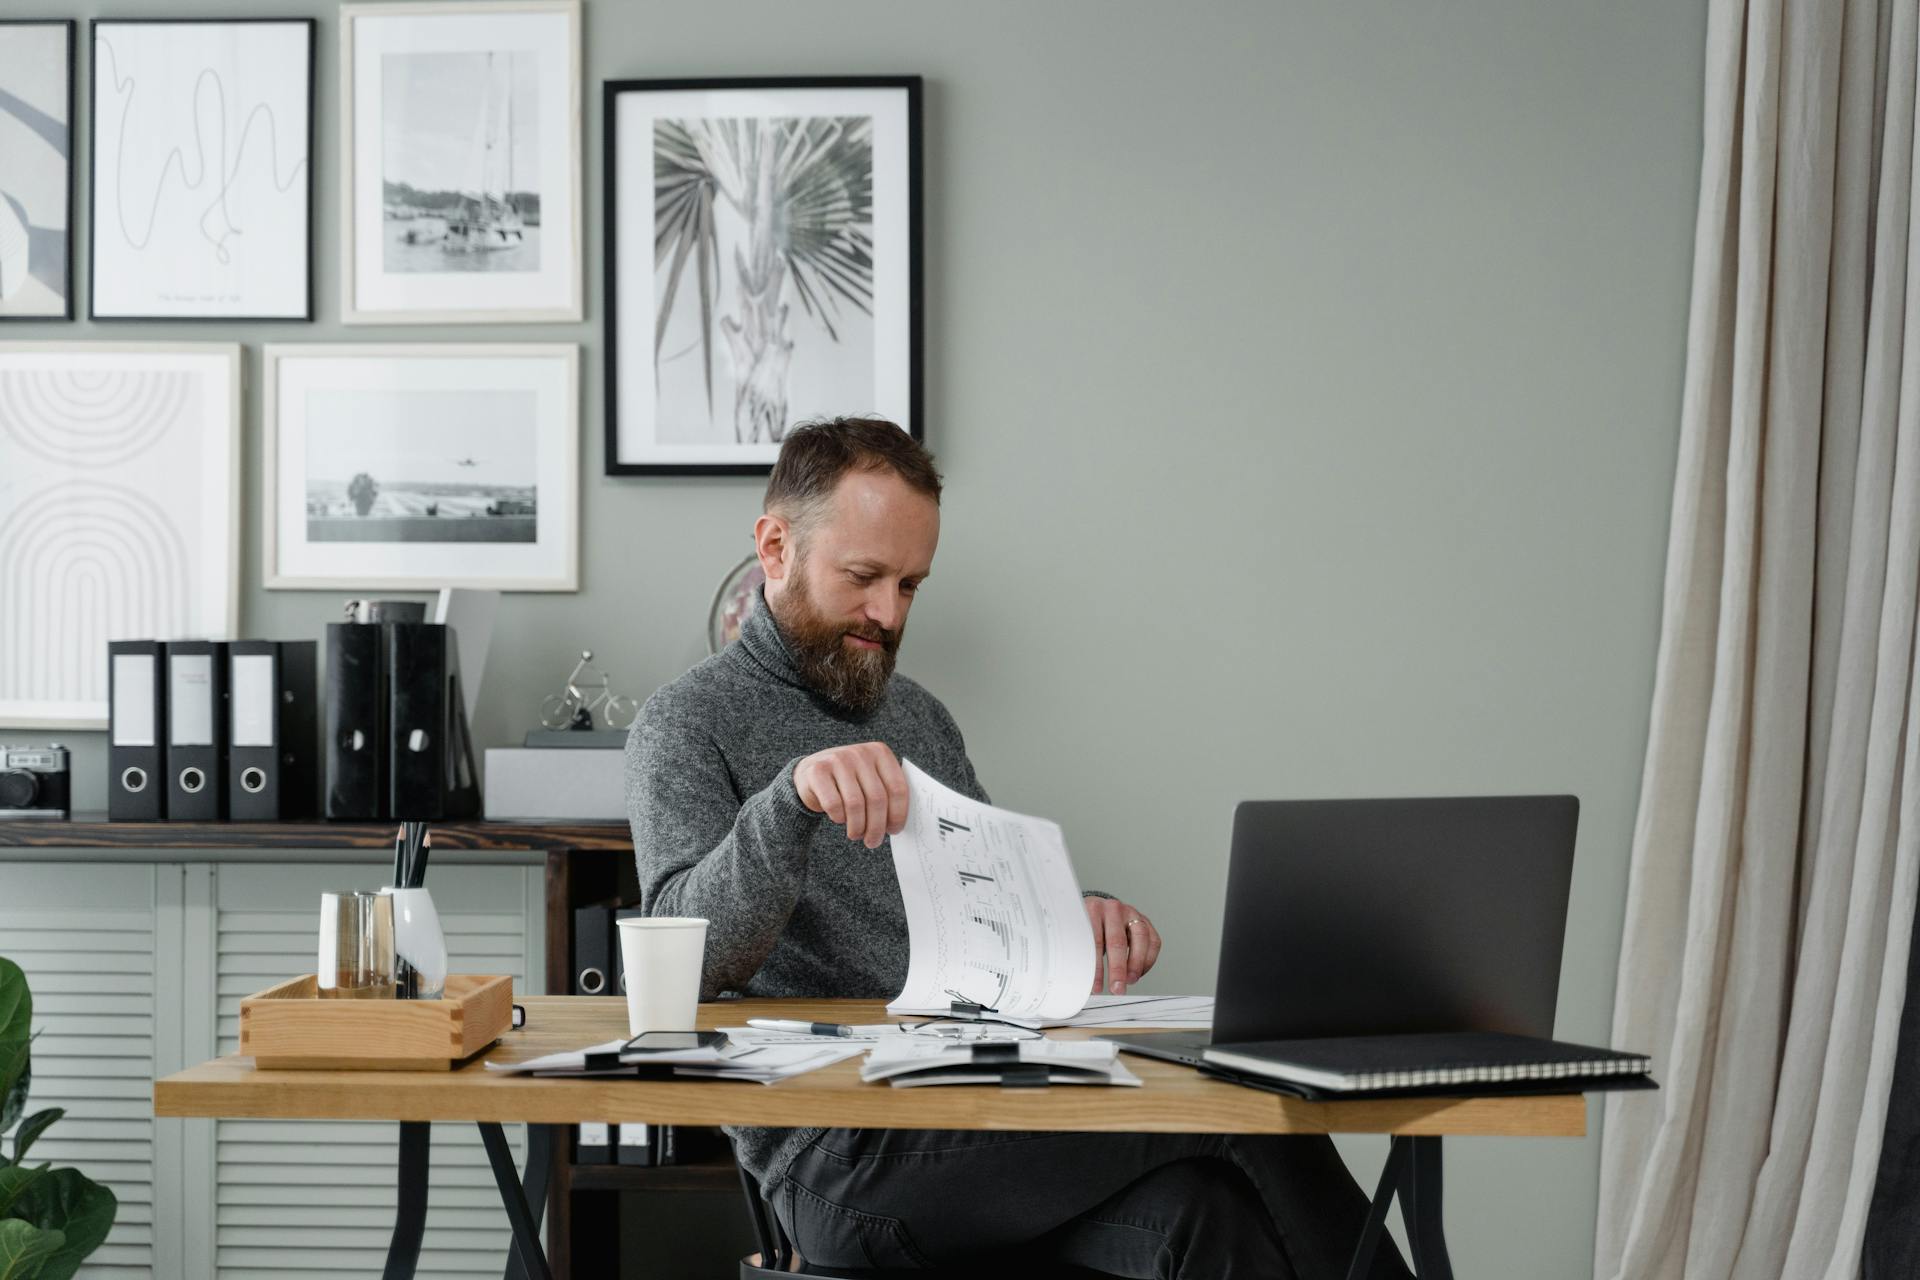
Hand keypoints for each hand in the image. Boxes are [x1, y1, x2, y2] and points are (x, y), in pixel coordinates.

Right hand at [794, 742, 908, 849]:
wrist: (812, 772)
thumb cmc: (849, 782)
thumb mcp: (871, 780)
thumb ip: (887, 794)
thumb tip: (896, 825)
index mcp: (880, 753)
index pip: (897, 788)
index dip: (898, 814)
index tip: (894, 830)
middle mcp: (860, 753)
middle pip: (877, 798)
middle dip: (876, 826)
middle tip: (873, 841)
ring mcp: (838, 759)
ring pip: (855, 803)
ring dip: (857, 827)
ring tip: (856, 834)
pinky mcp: (818, 771)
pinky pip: (834, 804)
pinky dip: (838, 817)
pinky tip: (839, 819)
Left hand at [1087, 898, 1160, 994]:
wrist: (1098, 907)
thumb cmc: (1087, 924)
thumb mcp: (1078, 933)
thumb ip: (1080, 952)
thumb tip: (1080, 981)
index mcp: (1092, 910)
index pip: (1095, 941)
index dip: (1096, 967)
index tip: (1096, 987)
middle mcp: (1112, 909)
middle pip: (1117, 941)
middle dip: (1117, 969)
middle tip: (1116, 989)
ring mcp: (1131, 913)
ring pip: (1140, 938)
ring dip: (1136, 964)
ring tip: (1130, 981)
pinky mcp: (1145, 921)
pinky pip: (1153, 941)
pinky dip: (1147, 960)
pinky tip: (1138, 973)